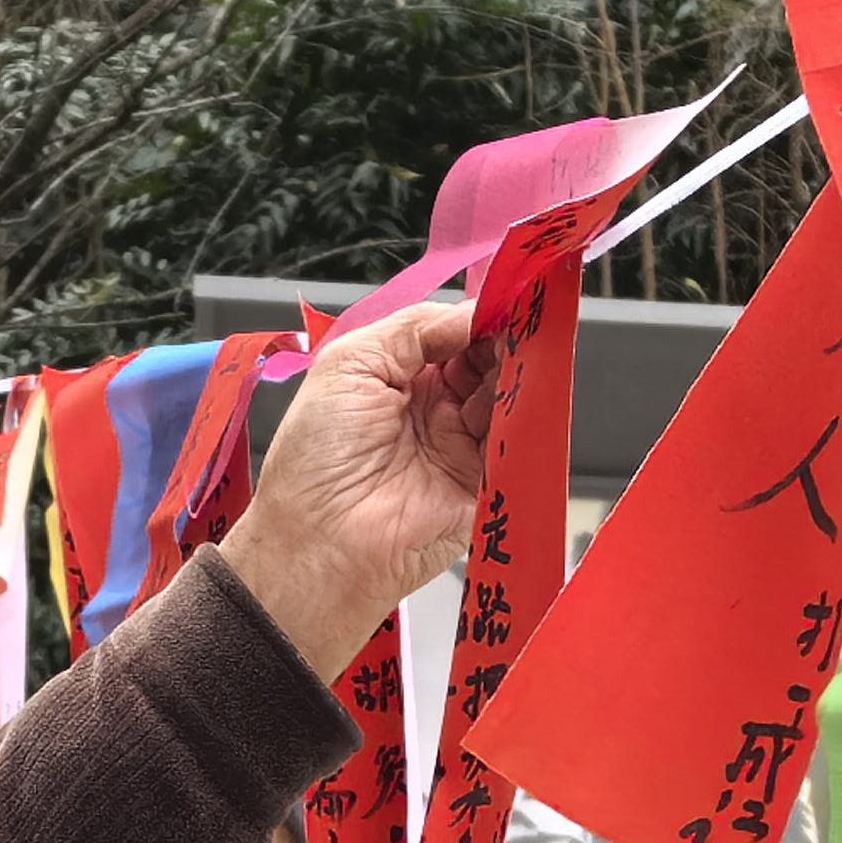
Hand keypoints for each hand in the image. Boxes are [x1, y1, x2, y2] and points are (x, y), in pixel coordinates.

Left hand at [215, 304, 498, 681]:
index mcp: (397, 376)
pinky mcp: (484, 483)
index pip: (453, 333)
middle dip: (505, 338)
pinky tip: (524, 393)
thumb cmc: (317, 458)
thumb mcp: (352, 362)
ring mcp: (460, 445)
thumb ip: (415, 328)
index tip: (505, 298)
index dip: (478, 315)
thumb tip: (474, 312)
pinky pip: (515, 442)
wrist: (320, 544)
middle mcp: (432, 408)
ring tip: (520, 355)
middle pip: (487, 359)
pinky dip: (524, 415)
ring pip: (507, 395)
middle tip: (520, 322)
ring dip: (516, 372)